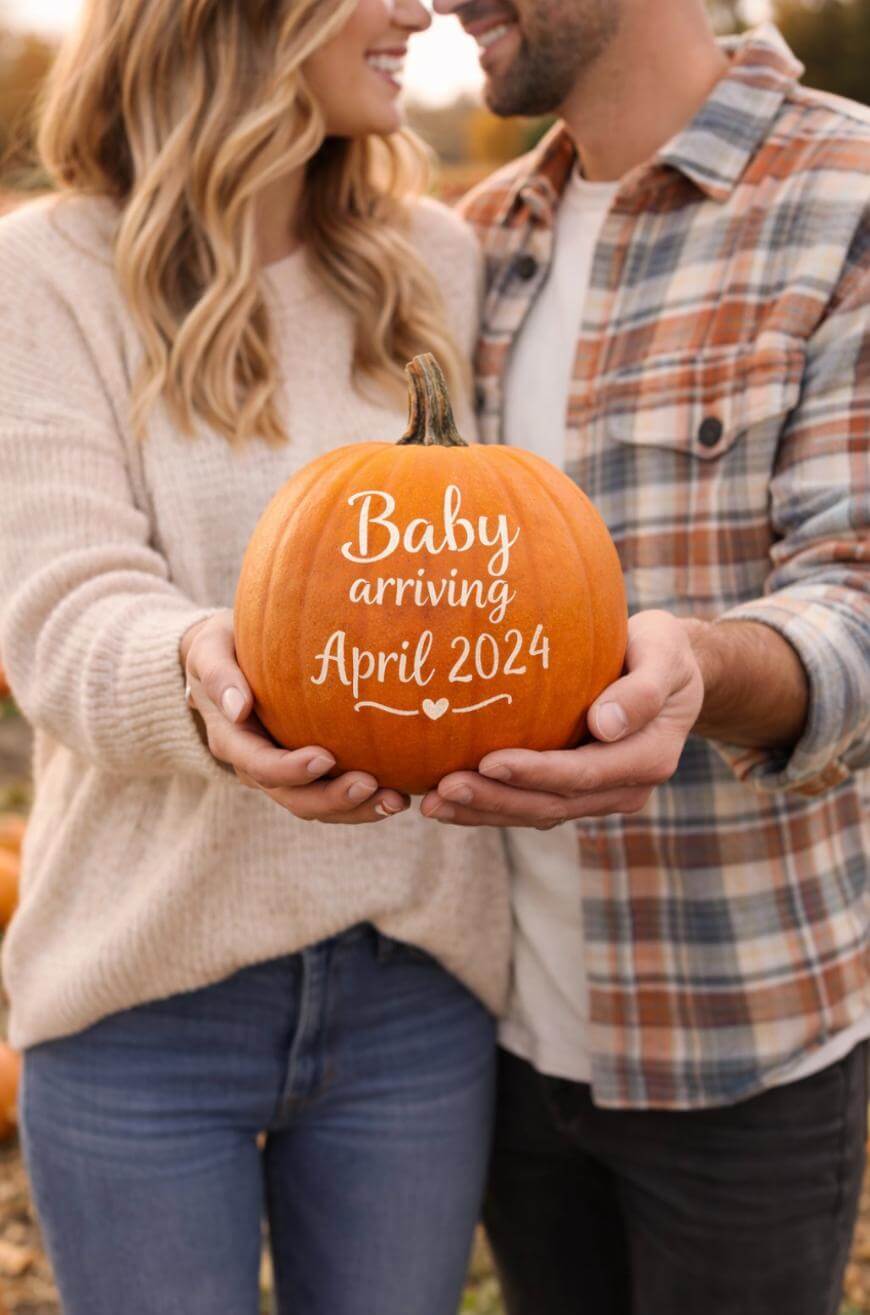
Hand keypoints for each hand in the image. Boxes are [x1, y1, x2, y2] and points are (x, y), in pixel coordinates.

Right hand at [181, 612, 409, 823]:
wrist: (225, 661)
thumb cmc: (221, 648)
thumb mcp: (209, 651)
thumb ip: (219, 675)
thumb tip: (238, 707)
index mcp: (232, 741)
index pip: (260, 765)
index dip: (290, 769)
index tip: (325, 757)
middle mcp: (256, 767)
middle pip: (294, 798)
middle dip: (333, 799)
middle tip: (372, 785)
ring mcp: (283, 774)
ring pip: (318, 805)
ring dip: (357, 809)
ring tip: (396, 800)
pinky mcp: (307, 772)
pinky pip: (333, 794)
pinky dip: (364, 800)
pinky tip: (399, 790)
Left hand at [420, 610, 703, 827]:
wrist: (670, 670)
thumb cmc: (662, 650)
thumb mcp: (664, 654)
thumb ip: (641, 689)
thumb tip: (604, 726)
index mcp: (648, 758)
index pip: (583, 773)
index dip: (535, 772)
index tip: (489, 761)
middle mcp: (624, 788)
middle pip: (552, 804)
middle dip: (495, 800)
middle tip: (442, 790)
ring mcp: (599, 795)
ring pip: (537, 814)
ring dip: (483, 812)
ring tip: (432, 804)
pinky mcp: (575, 791)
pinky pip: (530, 805)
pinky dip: (489, 804)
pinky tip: (447, 797)